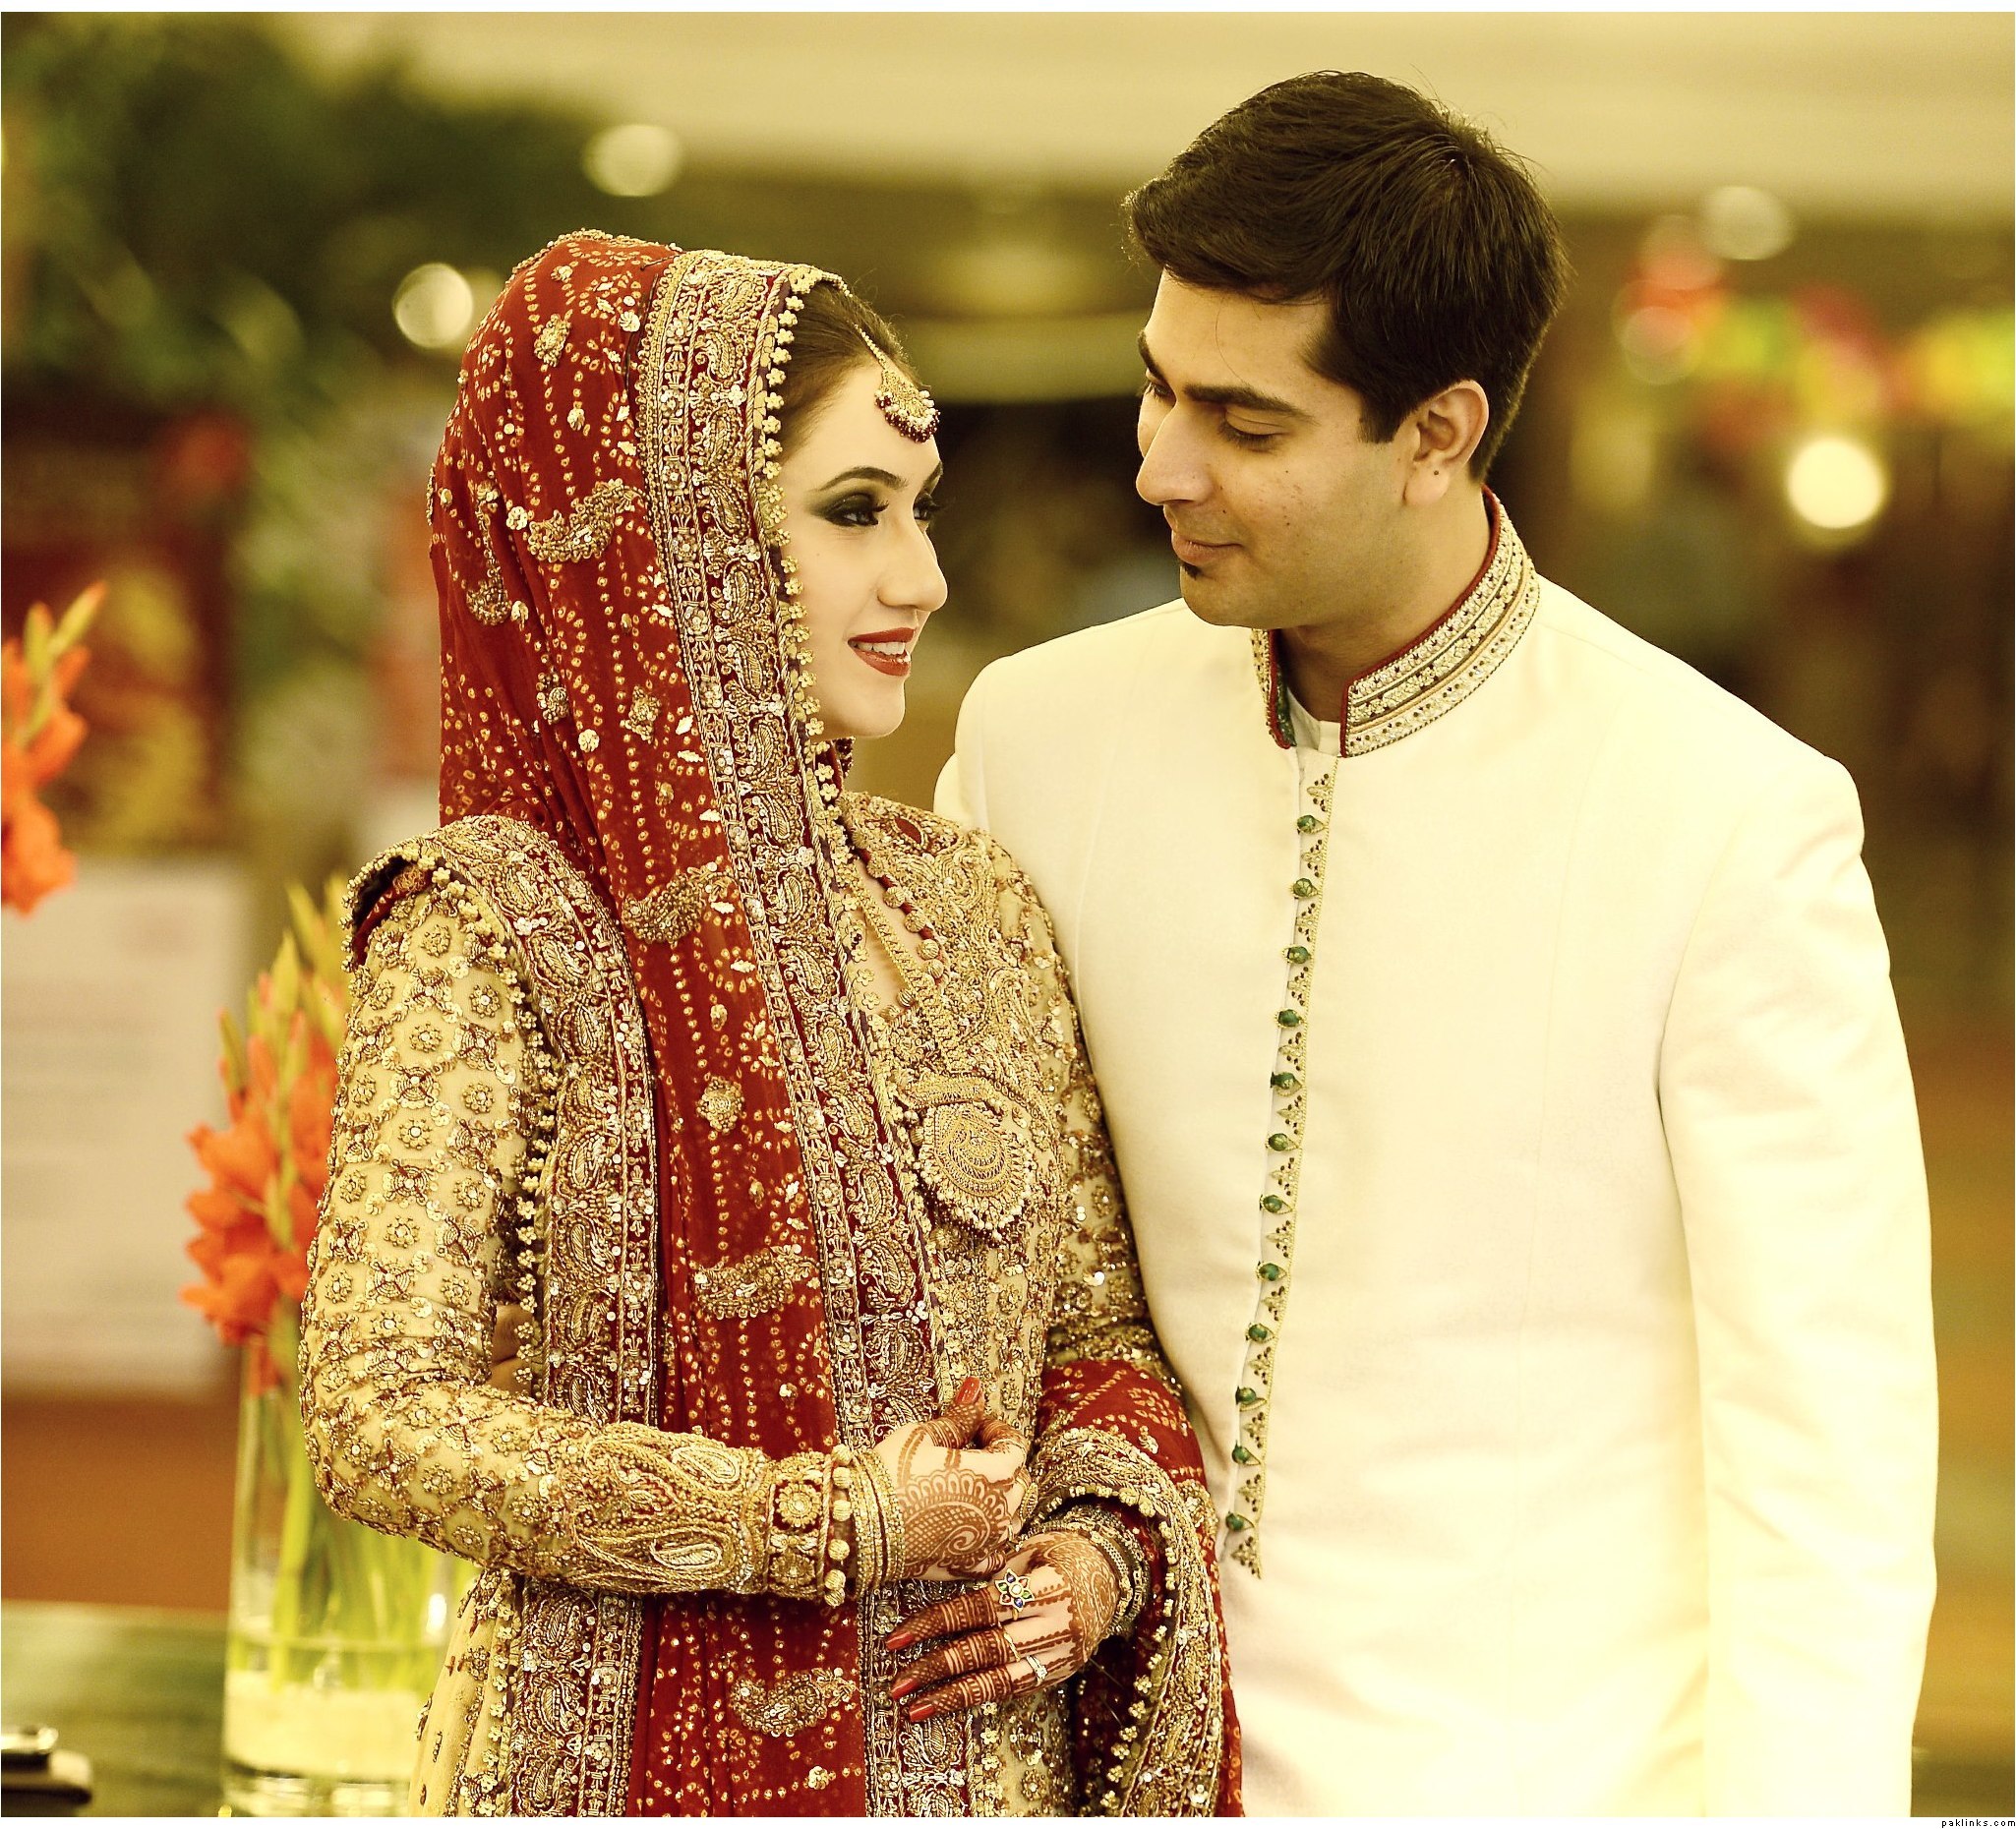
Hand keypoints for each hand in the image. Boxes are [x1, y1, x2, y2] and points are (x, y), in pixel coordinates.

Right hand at [872, 1377, 1030, 1582]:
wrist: (860, 1524)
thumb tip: (974, 1394)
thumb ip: (958, 1420)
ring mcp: (986, 1542)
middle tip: (974, 1450)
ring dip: (1002, 1498)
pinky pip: (995, 1552)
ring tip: (972, 1485)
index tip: (978, 1423)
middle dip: (1003, 1461)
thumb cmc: (891, 1474)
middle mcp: (999, 1511)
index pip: (1015, 1446)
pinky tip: (975, 1526)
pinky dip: (991, 1537)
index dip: (997, 1429)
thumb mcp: (924, 1436)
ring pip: (1013, 1517)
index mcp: (994, 1474)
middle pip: (1019, 1481)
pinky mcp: (968, 1565)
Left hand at [883, 1528, 1120, 1720]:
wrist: (1114, 1572)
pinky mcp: (1062, 1672)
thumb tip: (938, 1586)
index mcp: (1046, 1588)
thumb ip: (992, 1572)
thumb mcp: (1030, 1548)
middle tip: (897, 1682)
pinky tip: (948, 1702)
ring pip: (1000, 1681)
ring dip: (953, 1696)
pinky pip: (1015, 1688)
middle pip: (987, 1650)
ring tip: (914, 1707)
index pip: (981, 1609)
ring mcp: (1062, 1655)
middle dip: (937, 1667)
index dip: (937, 1623)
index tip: (898, 1637)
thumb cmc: (1061, 1550)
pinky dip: (979, 1695)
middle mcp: (1056, 1627)